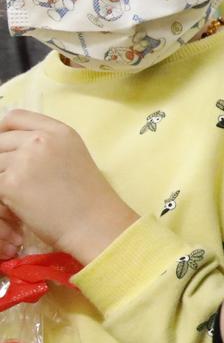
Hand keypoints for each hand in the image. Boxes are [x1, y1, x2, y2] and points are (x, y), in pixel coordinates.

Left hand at [0, 110, 135, 263]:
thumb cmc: (87, 199)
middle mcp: (41, 140)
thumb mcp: (73, 158)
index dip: (1, 131)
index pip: (15, 117)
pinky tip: (16, 204)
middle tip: (17, 180)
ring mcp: (25, 160)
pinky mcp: (10, 183)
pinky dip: (1, 195)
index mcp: (60, 132)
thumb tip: (9, 148)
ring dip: (1, 179)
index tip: (3, 148)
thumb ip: (44, 146)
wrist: (95, 225)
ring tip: (21, 195)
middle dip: (2, 161)